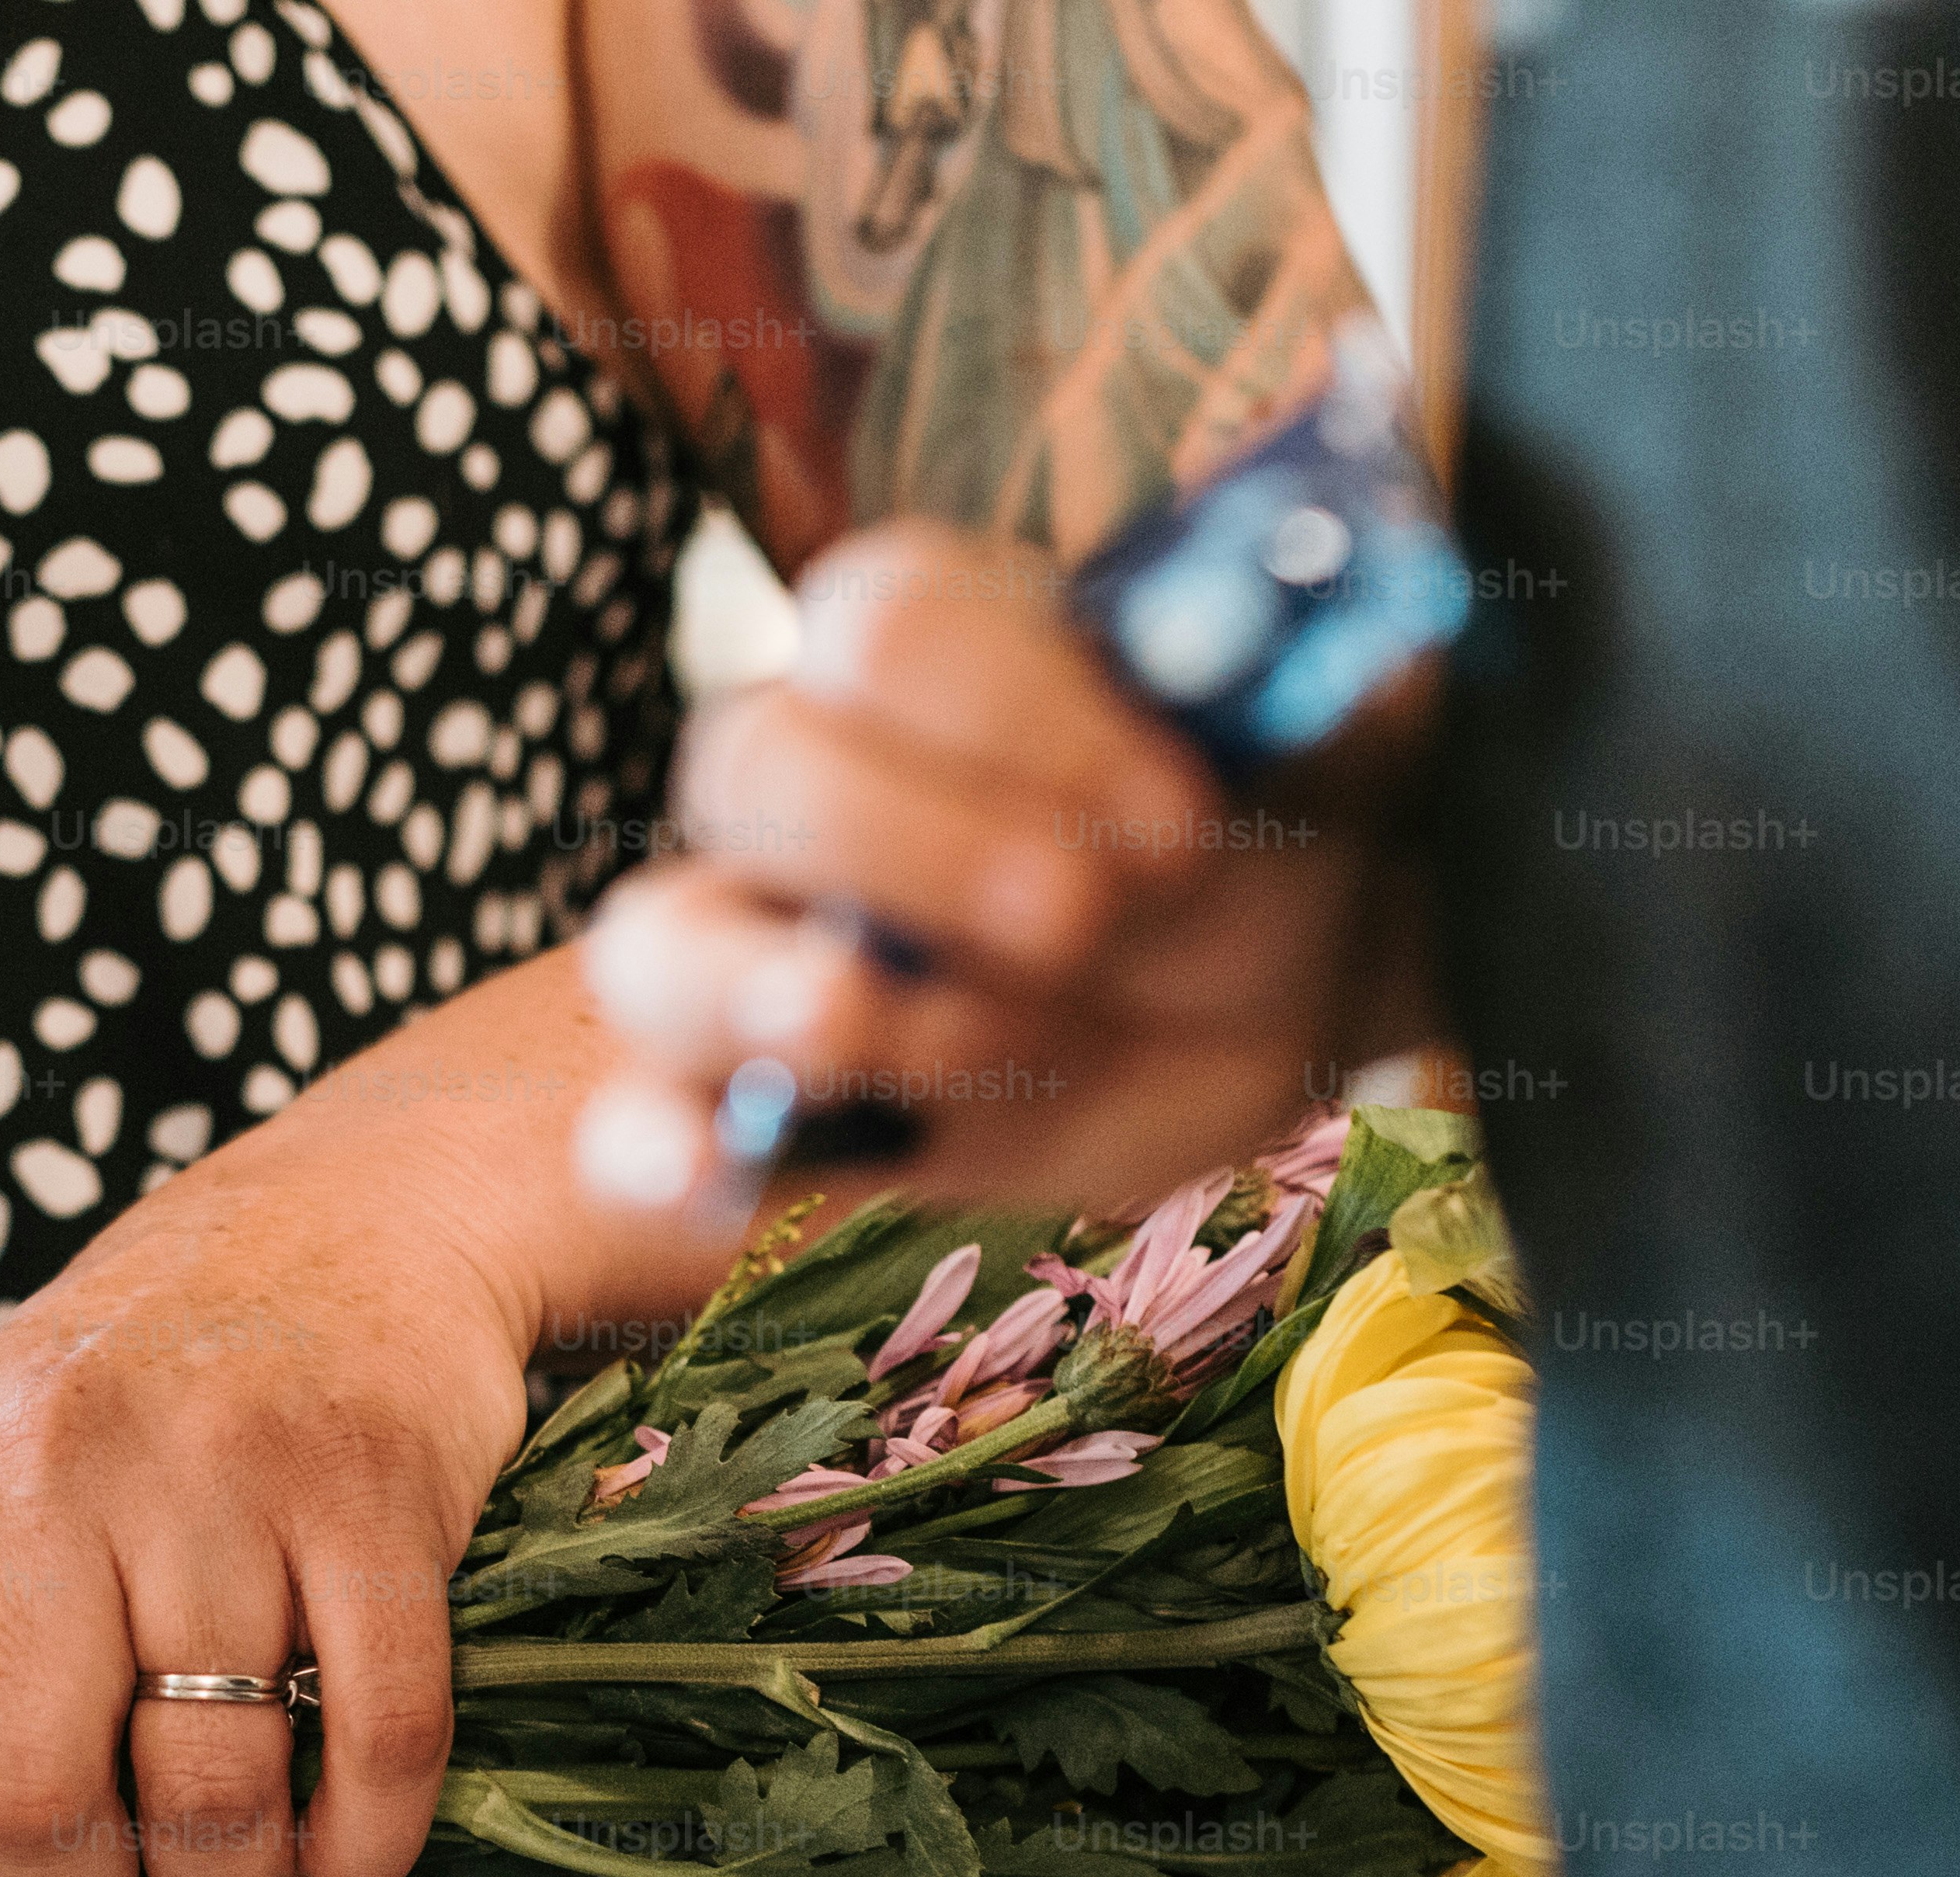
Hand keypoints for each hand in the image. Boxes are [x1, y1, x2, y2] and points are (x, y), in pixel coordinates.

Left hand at [0, 1123, 532, 1876]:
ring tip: (227, 1860)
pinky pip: (373, 1749)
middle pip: (25, 1791)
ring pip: (209, 1799)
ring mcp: (212, 1470)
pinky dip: (357, 1847)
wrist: (355, 1213)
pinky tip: (336, 1836)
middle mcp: (37, 1457)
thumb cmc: (133, 1404)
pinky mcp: (369, 1492)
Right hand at [579, 518, 1432, 1211]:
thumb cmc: (1278, 805)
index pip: (877, 630)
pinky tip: (696, 1163)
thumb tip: (1228, 649)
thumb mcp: (1304, 721)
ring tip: (862, 1024)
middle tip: (1075, 917)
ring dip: (754, 993)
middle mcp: (817, 780)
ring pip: (661, 949)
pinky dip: (654, 1145)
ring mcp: (779, 951)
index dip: (1008, 712)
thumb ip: (1262, 681)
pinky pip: (655, 1123)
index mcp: (924, 645)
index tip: (1180, 804)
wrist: (1305, 958)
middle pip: (752, 772)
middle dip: (904, 849)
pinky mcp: (793, 1109)